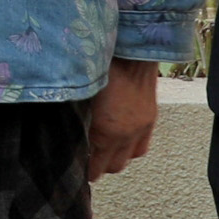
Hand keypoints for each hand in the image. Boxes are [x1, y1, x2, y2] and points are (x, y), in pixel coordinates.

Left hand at [85, 56, 162, 180]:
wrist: (130, 49)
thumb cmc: (99, 66)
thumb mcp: (80, 97)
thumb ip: (77, 120)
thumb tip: (68, 133)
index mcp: (106, 130)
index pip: (94, 166)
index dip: (83, 169)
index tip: (74, 165)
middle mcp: (127, 134)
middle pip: (112, 167)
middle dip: (98, 166)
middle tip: (85, 157)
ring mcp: (141, 127)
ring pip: (128, 159)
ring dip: (115, 157)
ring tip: (102, 150)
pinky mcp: (150, 119)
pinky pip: (141, 146)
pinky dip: (130, 148)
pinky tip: (119, 139)